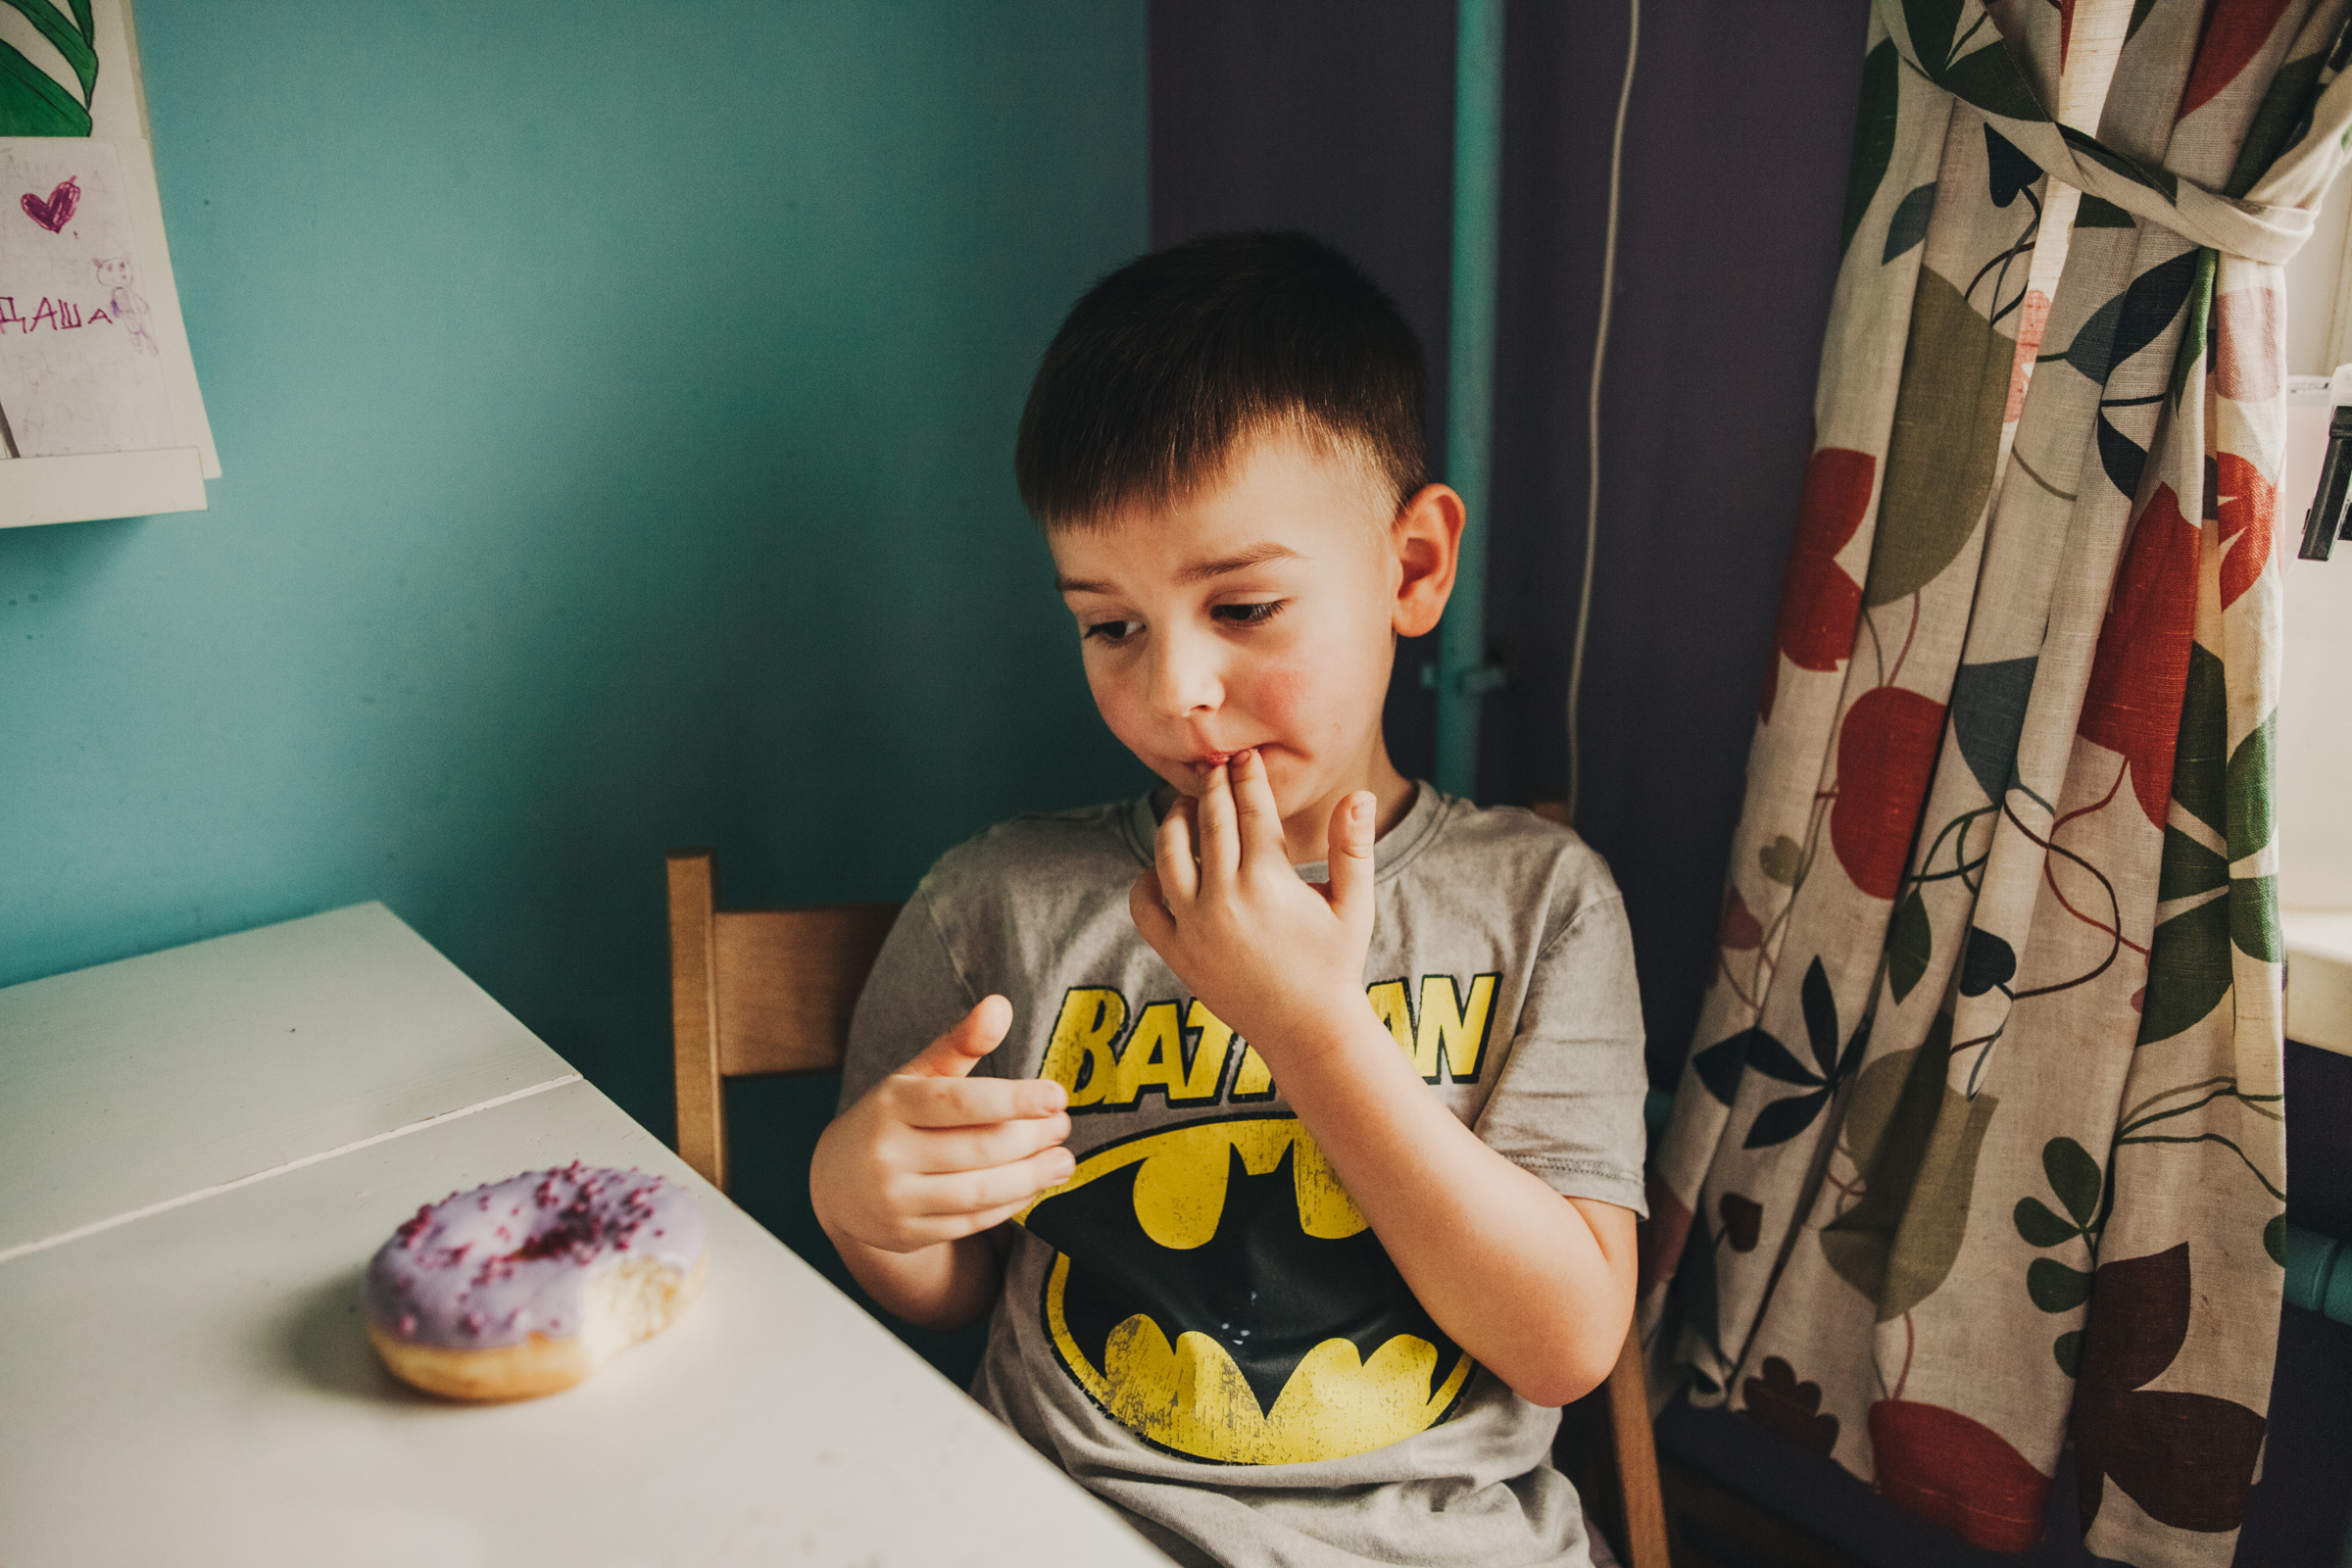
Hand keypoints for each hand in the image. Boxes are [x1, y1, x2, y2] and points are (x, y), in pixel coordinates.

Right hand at [810, 995, 1073, 1254]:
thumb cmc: (890, 1119)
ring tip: (1063, 1161)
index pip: (960, 1101)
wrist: (836, 1183)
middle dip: (1031, 1138)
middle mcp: (888, 1154)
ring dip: (1031, 1177)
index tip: (1057, 1096)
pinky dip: (1009, 1205)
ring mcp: (896, 1200)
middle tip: (1064, 1126)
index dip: (1014, 1100)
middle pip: (978, 1148)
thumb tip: (1000, 1004)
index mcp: (892, 1104)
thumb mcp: (916, 1076)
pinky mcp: (907, 1235)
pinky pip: (971, 1223)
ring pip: (979, 1192)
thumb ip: (960, 1043)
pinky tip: (1033, 1186)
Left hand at [1128, 748, 1375, 1060]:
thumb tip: (1361, 794)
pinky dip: (1146, 880)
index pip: (1250, 809)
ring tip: (1187, 807)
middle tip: (1215, 767)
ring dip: (1174, 822)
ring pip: (1167, 854)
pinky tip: (1162, 867)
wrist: (1306, 1030)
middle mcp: (1224, 898)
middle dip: (1212, 788)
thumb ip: (1353, 847)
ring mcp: (1193, 926)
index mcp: (1268, 880)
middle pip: (1209, 822)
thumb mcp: (1354, 905)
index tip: (1245, 757)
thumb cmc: (1335, 964)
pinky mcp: (1175, 952)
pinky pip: (1144, 905)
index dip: (1247, 777)